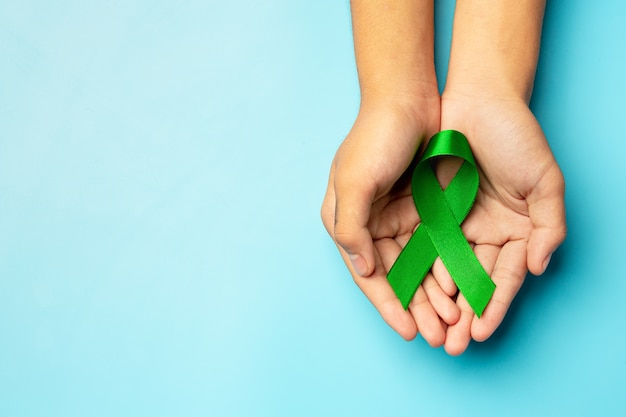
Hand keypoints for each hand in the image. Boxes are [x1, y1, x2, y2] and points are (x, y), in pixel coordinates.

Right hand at [321, 98, 460, 345]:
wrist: (407, 98)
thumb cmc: (374, 138)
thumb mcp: (354, 182)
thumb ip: (351, 228)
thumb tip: (365, 269)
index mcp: (348, 223)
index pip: (368, 275)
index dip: (388, 305)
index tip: (410, 332)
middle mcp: (372, 225)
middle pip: (396, 277)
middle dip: (416, 308)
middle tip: (439, 337)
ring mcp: (399, 217)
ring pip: (419, 267)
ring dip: (434, 294)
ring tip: (453, 321)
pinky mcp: (424, 208)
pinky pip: (436, 245)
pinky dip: (446, 267)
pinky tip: (461, 287)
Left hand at [436, 93, 566, 354]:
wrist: (478, 100)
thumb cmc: (516, 136)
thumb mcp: (544, 180)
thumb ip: (548, 226)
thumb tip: (537, 268)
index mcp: (514, 231)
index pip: (503, 278)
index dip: (492, 306)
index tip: (479, 332)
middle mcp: (484, 232)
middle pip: (471, 282)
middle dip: (461, 315)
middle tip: (451, 346)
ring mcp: (455, 223)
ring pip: (444, 269)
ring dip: (437, 302)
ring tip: (431, 330)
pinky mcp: (429, 210)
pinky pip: (422, 244)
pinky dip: (419, 269)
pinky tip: (413, 292)